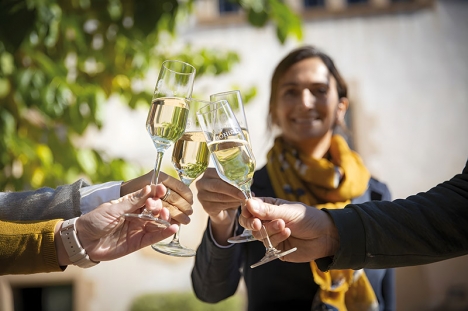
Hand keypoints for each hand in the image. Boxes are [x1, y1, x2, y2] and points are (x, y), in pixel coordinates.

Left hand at [57, 184, 178, 264]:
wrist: (82, 241)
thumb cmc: (94, 221)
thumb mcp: (113, 209)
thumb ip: (133, 201)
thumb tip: (149, 188)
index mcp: (131, 204)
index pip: (148, 196)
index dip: (156, 192)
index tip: (162, 189)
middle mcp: (138, 215)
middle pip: (155, 209)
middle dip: (159, 205)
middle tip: (155, 205)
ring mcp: (139, 228)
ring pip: (158, 222)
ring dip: (165, 218)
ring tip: (166, 215)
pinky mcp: (139, 242)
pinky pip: (155, 236)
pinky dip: (165, 232)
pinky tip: (173, 227)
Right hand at [195, 168, 245, 243]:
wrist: (223, 210)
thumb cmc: (228, 193)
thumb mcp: (233, 184)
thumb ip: (239, 181)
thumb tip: (250, 180)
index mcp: (208, 173)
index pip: (219, 173)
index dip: (232, 177)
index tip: (245, 181)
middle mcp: (202, 183)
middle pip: (217, 185)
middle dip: (233, 189)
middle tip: (244, 194)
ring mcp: (202, 195)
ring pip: (220, 196)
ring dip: (234, 198)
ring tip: (244, 199)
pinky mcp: (205, 207)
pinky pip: (220, 205)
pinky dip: (231, 204)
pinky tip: (238, 204)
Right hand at [239, 197, 339, 262]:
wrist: (325, 236)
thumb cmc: (307, 218)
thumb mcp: (287, 211)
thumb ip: (267, 210)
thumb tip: (248, 203)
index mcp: (268, 207)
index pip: (249, 207)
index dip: (247, 210)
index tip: (249, 212)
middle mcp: (267, 221)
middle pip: (248, 223)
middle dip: (251, 223)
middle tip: (257, 224)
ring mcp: (270, 235)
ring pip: (257, 234)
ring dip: (269, 229)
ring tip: (283, 225)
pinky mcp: (275, 248)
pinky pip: (268, 244)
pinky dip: (277, 237)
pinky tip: (287, 232)